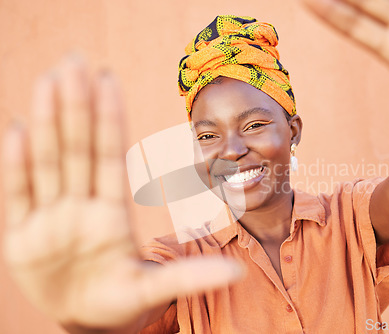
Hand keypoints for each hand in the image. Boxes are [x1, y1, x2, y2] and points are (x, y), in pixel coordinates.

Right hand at [2, 55, 242, 329]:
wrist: (86, 320)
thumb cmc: (122, 302)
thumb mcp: (155, 290)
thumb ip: (191, 278)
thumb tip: (238, 274)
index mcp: (111, 214)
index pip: (109, 156)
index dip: (108, 119)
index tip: (109, 79)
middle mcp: (81, 207)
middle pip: (78, 148)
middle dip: (77, 106)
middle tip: (75, 61)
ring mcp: (50, 219)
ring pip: (48, 161)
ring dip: (48, 121)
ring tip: (50, 79)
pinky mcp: (23, 237)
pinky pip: (17, 194)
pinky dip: (16, 164)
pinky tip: (19, 129)